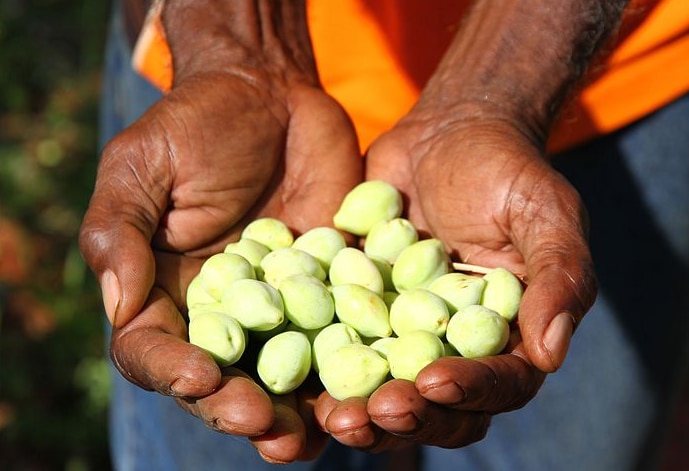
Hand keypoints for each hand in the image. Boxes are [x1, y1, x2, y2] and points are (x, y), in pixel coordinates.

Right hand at [79, 67, 361, 461]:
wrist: (270, 94)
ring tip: (319, 436)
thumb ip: (120, 233)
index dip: (174, 372)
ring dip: (300, 412)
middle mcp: (223, 315)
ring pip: (287, 375)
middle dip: (241, 409)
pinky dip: (355, 365)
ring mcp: (283, 310)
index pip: (156, 351)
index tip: (202, 377)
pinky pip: (345, 334)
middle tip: (267, 427)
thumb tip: (119, 306)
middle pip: (224, 381)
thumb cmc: (194, 125)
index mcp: (165, 296)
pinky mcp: (335, 291)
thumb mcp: (141, 166)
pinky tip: (372, 387)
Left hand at [314, 105, 596, 450]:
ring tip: (331, 415)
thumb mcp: (545, 214)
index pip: (500, 383)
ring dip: (361, 412)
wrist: (448, 131)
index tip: (433, 381)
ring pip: (386, 393)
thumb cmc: (509, 169)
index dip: (469, 391)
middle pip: (439, 407)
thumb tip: (551, 356)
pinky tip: (292, 373)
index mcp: (512, 338)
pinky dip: (319, 370)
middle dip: (407, 416)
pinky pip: (340, 351)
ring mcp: (405, 337)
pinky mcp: (360, 315)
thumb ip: (558, 278)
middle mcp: (459, 349)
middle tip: (372, 411)